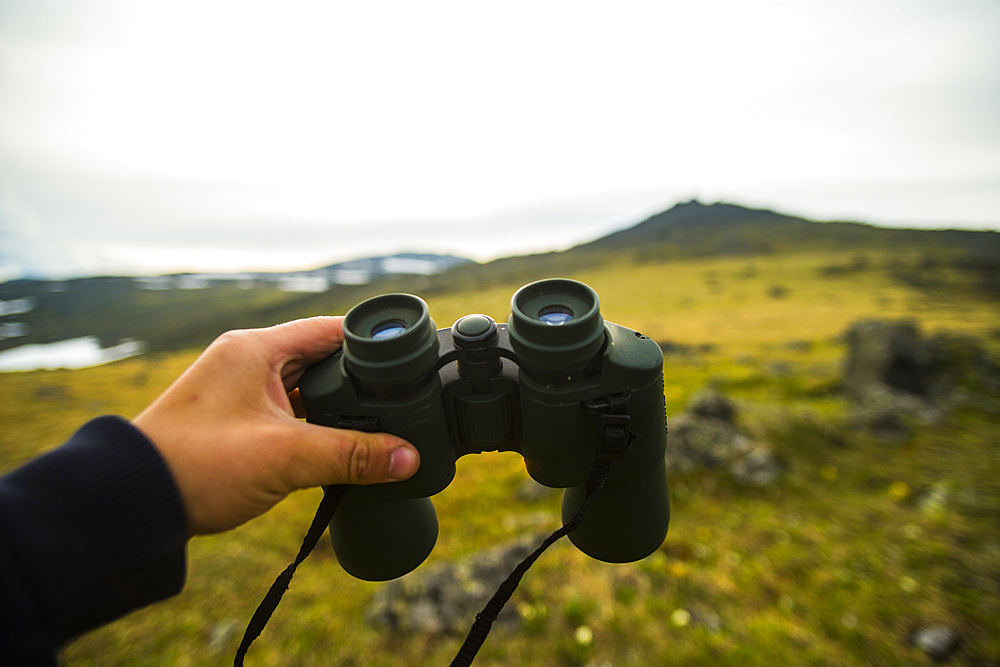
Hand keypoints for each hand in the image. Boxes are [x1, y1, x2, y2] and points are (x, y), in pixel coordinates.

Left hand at [133, 317, 419, 535]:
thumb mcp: (285, 457)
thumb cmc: (198, 466)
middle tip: (396, 402)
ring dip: (333, 408)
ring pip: (305, 389)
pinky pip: (287, 411)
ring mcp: (238, 389)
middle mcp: (246, 360)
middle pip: (321, 359)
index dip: (371, 344)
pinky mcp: (234, 418)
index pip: (329, 330)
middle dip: (357, 382)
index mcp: (255, 348)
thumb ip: (352, 455)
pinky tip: (332, 447)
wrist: (132, 503)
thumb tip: (409, 457)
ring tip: (371, 429)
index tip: (406, 360)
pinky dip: (311, 425)